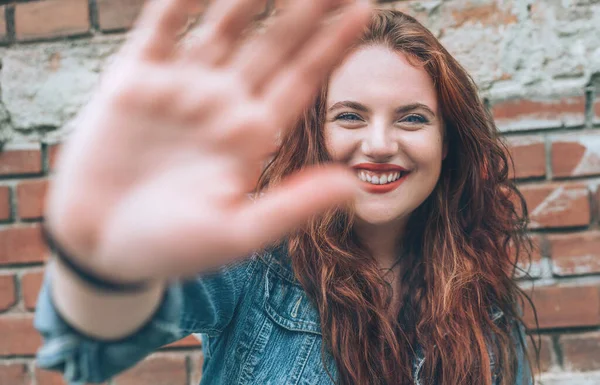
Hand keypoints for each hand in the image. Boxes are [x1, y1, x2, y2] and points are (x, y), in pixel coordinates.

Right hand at [45, 0, 368, 282]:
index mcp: (251, 136)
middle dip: (305, 9)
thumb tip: (353, 186)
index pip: (301, 80)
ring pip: (224, 26)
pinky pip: (161, 28)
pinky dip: (179, 2)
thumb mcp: (236, 231)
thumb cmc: (170, 246)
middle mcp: (222, 103)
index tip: (364, 10)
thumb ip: (292, 205)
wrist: (99, 246)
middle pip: (273, 44)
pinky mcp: (134, 79)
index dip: (331, 45)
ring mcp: (181, 87)